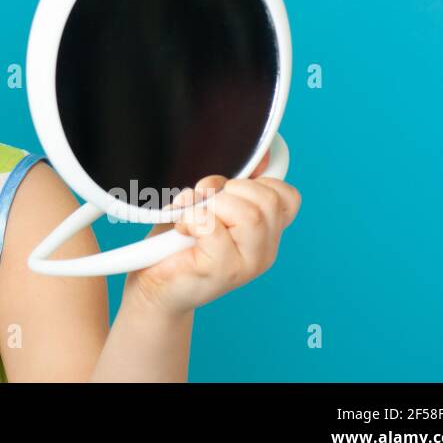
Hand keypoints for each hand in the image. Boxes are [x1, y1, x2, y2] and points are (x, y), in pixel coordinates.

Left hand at [122, 147, 301, 317]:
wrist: (155, 286)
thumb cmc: (177, 244)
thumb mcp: (206, 206)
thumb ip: (228, 187)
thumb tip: (258, 156)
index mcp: (265, 234)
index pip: (288, 197)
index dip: (257, 181)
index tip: (226, 190)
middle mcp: (263, 251)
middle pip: (268, 200)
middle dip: (231, 190)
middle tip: (206, 204)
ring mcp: (246, 264)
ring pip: (250, 214)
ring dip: (213, 206)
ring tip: (194, 218)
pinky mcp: (221, 270)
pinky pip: (213, 228)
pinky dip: (192, 220)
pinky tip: (182, 230)